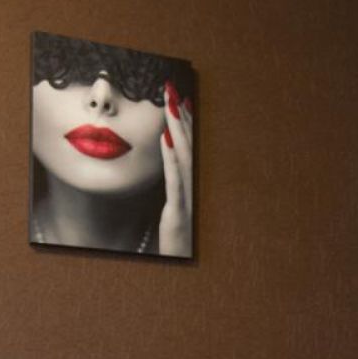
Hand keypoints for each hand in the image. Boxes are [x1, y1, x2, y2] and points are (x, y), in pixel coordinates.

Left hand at [159, 82, 192, 256]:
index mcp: (189, 186)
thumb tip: (165, 162)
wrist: (182, 270)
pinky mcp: (177, 211)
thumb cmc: (175, 241)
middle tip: (171, 88)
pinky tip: (165, 139)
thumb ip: (171, 187)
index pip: (187, 147)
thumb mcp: (173, 208)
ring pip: (183, 157)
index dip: (184, 121)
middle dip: (180, 115)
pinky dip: (171, 158)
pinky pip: (175, 180)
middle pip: (188, 145)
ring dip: (176, 128)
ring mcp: (187, 199)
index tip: (177, 97)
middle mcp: (192, 188)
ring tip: (168, 105)